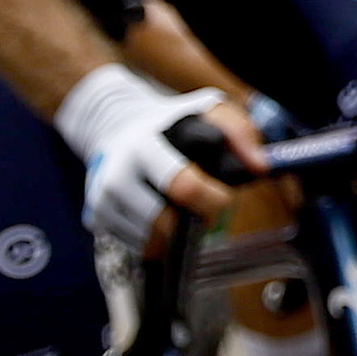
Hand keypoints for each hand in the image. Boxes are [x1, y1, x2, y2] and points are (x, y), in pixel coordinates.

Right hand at [53, 68, 267, 253]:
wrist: (113, 125)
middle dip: (194, 225)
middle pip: (162, 224)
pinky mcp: (96, 218)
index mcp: (145, 147)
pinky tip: (166, 219)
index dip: (212, 200)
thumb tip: (261, 168)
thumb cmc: (171, 120)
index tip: (225, 198)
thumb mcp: (208, 109)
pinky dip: (158, 240)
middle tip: (208, 214)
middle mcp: (117, 176)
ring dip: (177, 236)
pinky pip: (135, 247)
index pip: (183, 186)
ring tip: (187, 213)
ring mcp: (102, 200)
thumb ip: (239, 131)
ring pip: (149, 241)